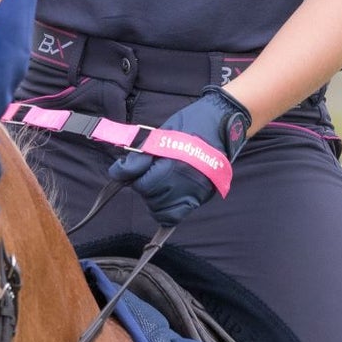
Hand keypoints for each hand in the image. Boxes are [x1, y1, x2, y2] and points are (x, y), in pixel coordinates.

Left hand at [108, 86, 251, 225]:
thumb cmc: (190, 125)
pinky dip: (165, 211)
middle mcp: (181, 182)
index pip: (139, 182)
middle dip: (143, 185)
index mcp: (170, 164)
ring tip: (158, 184)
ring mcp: (192, 192)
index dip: (129, 174)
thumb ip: (140, 156)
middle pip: (148, 195)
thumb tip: (120, 171)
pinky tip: (164, 199)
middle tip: (148, 173)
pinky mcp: (199, 197)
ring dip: (153, 198)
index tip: (130, 168)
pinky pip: (174, 216)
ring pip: (159, 208)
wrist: (221, 124)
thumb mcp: (161, 134)